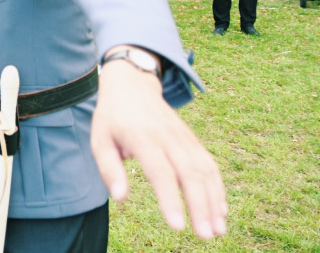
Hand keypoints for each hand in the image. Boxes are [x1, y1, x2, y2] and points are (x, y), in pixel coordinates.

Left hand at [91, 58, 226, 239]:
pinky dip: (217, 187)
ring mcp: (183, 136)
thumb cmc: (112, 118)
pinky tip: (220, 210)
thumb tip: (120, 198)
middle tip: (206, 236)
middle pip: (189, 172)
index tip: (178, 227)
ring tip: (218, 230)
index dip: (170, 199)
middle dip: (200, 206)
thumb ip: (108, 169)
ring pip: (205, 169)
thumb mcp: (99, 139)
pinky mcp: (191, 139)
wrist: (131, 84)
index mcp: (142, 137)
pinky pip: (209, 163)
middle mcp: (167, 136)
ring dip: (214, 200)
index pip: (160, 171)